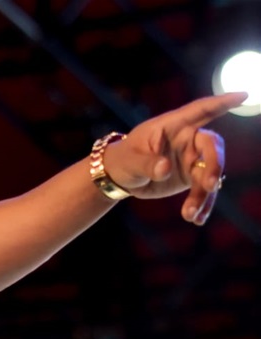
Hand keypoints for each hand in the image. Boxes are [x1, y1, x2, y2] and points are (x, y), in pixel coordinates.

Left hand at [102, 92, 247, 225]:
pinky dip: (201, 204)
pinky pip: (203, 190)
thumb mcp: (130, 160)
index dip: (222, 102)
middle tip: (210, 184)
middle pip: (213, 147)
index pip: (201, 110)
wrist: (120, 176)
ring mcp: (193, 159)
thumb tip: (165, 168)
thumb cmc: (124, 159)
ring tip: (191, 214)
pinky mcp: (192, 177)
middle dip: (214, 165)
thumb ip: (147, 163)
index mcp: (174, 126)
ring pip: (210, 174)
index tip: (243, 95)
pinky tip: (195, 219)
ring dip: (205, 194)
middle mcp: (189, 140)